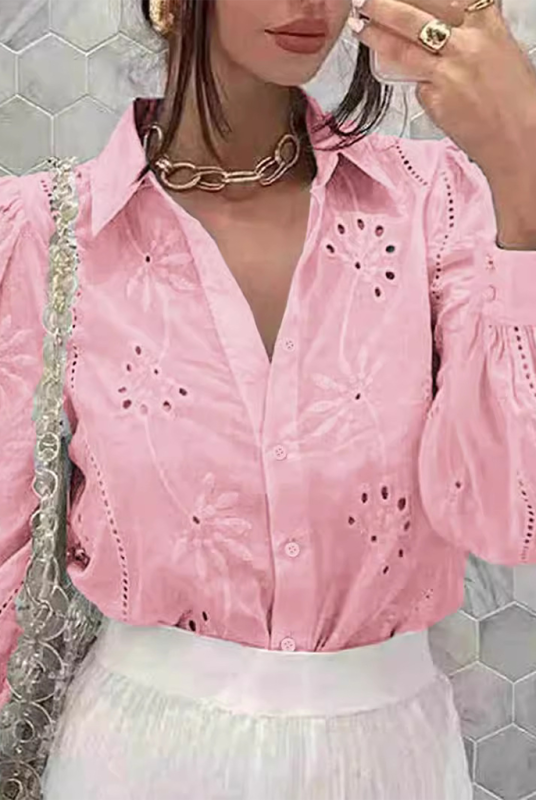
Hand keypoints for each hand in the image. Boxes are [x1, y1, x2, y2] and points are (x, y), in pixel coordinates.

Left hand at [349, 0, 535, 180]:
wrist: (519, 140)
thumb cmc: (517, 100)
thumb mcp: (503, 53)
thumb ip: (476, 36)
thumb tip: (451, 29)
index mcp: (487, 26)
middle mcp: (465, 43)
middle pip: (413, 17)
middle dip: (384, 6)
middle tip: (366, 1)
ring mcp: (446, 72)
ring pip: (401, 48)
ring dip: (375, 36)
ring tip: (359, 27)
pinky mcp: (434, 99)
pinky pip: (417, 87)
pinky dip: (417, 86)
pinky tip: (428, 91)